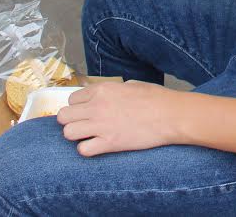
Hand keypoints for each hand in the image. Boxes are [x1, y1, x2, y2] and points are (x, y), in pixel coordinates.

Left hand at [58, 81, 181, 156]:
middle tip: (84, 125)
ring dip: (76, 136)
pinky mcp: (109, 143)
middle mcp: (97, 106)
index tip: (86, 111)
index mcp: (102, 89)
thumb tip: (103, 95)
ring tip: (89, 136)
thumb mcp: (131, 85)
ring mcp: (101, 125)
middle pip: (63, 116)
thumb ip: (112, 90)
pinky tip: (98, 146)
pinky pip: (83, 150)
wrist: (172, 115)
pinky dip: (88, 150)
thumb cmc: (156, 98)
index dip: (78, 107)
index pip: (71, 99)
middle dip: (71, 121)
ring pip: (68, 133)